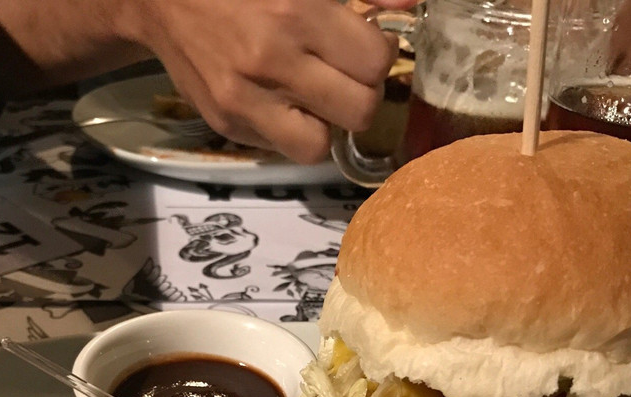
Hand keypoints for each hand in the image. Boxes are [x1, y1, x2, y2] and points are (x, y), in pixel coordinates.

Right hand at [118, 0, 418, 163]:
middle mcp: (271, 63)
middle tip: (346, 75)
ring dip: (326, 124)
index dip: (379, 55)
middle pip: (359, 111)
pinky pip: (280, 148)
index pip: (374, 63)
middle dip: (361, 93)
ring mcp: (244, 101)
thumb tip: (405, 4)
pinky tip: (280, 101)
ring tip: (316, 97)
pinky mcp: (225, 124)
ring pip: (320, 146)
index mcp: (295, 14)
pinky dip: (290, 130)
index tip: (365, 44)